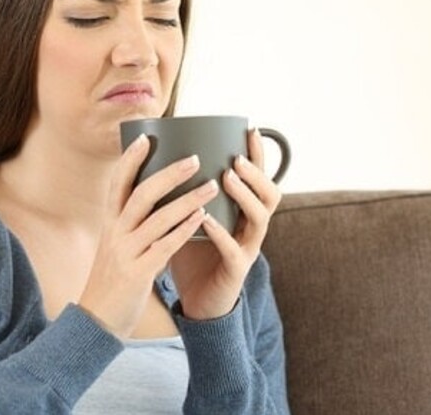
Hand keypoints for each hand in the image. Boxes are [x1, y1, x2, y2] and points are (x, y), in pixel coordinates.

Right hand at [78, 134, 220, 337]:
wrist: (97, 320)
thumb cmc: (113, 280)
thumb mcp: (115, 246)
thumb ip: (131, 224)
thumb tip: (153, 199)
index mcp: (109, 224)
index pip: (117, 184)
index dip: (129, 159)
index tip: (145, 137)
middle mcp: (115, 233)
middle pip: (140, 194)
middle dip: (169, 174)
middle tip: (194, 158)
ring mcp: (125, 253)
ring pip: (157, 218)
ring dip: (186, 200)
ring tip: (211, 186)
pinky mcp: (138, 273)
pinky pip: (164, 246)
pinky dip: (183, 229)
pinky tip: (203, 218)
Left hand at [169, 129, 282, 319]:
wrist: (196, 302)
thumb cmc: (191, 255)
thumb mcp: (189, 217)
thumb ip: (183, 192)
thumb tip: (160, 155)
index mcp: (242, 212)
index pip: (258, 177)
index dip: (258, 155)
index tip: (250, 129)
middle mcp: (250, 228)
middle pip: (270, 195)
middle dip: (256, 174)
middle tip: (236, 159)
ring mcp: (247, 249)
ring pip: (260, 218)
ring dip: (245, 196)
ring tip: (227, 178)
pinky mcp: (235, 270)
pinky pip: (233, 249)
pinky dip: (220, 233)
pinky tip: (206, 220)